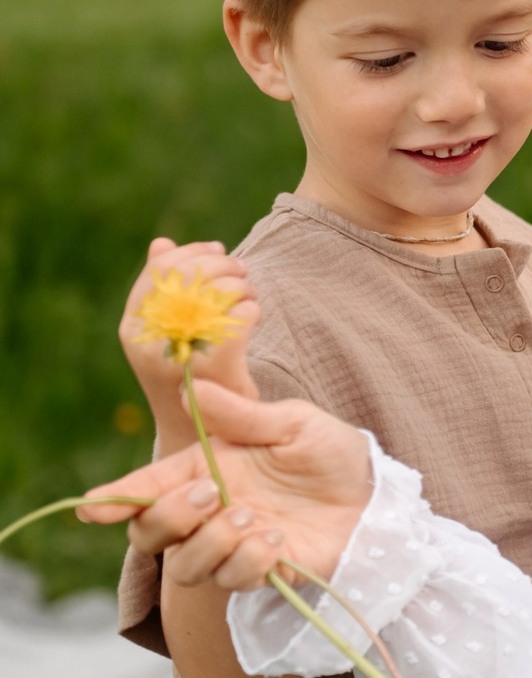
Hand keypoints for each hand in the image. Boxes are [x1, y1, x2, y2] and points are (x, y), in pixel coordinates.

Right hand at [79, 381, 372, 590]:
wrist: (377, 495)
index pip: (148, 487)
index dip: (115, 499)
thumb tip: (196, 391)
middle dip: (169, 517)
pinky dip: (249, 561)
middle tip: (212, 495)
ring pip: (185, 566)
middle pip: (150, 534)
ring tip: (255, 519)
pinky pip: (233, 581)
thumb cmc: (331, 454)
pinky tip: (277, 541)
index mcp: (207, 469)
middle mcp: (212, 512)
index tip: (92, 509)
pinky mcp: (263, 574)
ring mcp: (234, 547)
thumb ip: (244, 414)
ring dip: (213, 542)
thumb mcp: (293, 422)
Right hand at [120, 238, 259, 442]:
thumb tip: (162, 243)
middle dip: (223, 265)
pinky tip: (253, 317)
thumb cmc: (187, 376)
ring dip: (241, 287)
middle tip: (242, 272)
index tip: (218, 249)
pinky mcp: (214, 369)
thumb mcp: (167, 332)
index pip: (161, 268)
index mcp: (132, 327)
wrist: (200, 434)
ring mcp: (178, 356)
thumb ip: (163, 289)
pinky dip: (251, 310)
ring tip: (249, 296)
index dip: (193, 252)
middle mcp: (148, 341)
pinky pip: (239, 318)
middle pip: (191, 275)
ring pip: (217, 293)